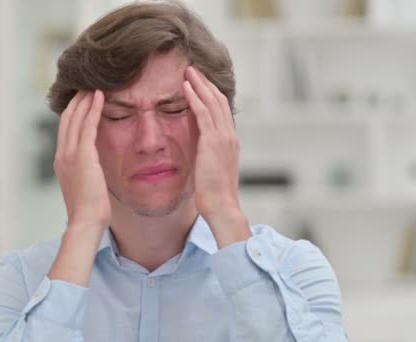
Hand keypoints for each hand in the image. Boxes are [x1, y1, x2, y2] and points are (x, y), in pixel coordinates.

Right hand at [54, 90, 110, 229]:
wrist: (85, 221)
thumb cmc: (89, 210)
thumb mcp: (84, 186)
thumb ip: (85, 172)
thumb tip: (93, 168)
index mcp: (61, 161)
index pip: (65, 129)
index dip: (72, 111)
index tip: (80, 99)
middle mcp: (62, 154)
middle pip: (67, 118)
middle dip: (76, 100)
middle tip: (86, 84)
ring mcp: (70, 154)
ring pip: (76, 118)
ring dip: (85, 99)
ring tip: (94, 84)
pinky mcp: (83, 155)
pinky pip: (88, 125)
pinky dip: (93, 108)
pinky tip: (100, 96)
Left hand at [182, 66, 250, 245]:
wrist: (222, 207)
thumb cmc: (215, 195)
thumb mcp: (213, 171)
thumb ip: (209, 157)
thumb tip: (201, 153)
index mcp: (230, 142)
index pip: (222, 111)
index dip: (212, 95)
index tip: (201, 83)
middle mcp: (230, 136)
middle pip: (219, 101)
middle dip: (206, 83)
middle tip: (194, 69)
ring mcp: (223, 138)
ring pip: (212, 102)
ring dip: (200, 84)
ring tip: (189, 70)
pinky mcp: (212, 142)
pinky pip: (203, 113)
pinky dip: (194, 97)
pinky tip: (185, 86)